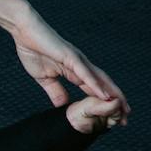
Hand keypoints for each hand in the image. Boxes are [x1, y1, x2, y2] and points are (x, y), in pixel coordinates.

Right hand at [11, 11, 131, 124]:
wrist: (25, 32)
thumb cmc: (34, 50)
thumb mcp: (44, 78)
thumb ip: (55, 90)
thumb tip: (62, 105)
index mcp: (76, 71)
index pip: (95, 89)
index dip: (105, 103)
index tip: (114, 116)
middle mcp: (82, 66)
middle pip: (104, 85)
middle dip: (116, 101)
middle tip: (125, 118)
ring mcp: (78, 61)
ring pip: (99, 80)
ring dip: (112, 95)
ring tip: (122, 108)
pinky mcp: (70, 57)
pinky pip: (85, 73)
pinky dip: (96, 85)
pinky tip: (104, 95)